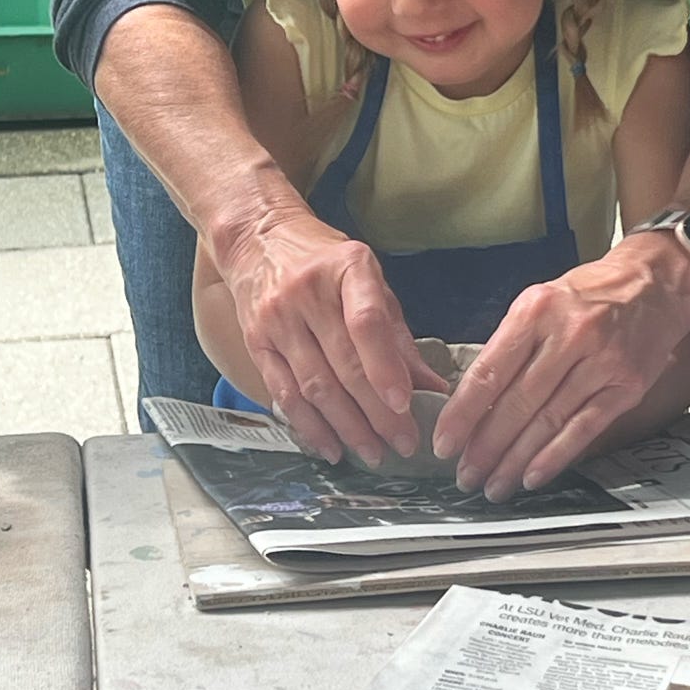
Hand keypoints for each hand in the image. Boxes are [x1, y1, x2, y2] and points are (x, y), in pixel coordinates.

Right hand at [219, 207, 445, 463]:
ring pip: (314, 386)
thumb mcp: (369, 280)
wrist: (257, 237)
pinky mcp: (256, 342)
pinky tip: (331, 446)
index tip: (406, 404)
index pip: (366, 322)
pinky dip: (309, 426)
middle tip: (402, 444)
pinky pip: (284, 393)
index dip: (386, 367)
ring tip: (373, 452)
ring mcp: (278, 319)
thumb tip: (434, 387)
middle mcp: (308, 293)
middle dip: (376, 412)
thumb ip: (398, 335)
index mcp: (347, 268)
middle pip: (343, 364)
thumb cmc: (324, 261)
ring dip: (346, 426)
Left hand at [431, 232, 689, 499]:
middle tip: (465, 473)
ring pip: (547, 421)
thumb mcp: (541, 301)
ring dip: (515, 460)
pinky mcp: (626, 387)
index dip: (463, 414)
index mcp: (537, 310)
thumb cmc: (592, 293)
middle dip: (485, 447)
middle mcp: (569, 335)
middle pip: (517, 403)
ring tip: (494, 483)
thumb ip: (511, 346)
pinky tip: (532, 475)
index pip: (489, 372)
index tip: (445, 442)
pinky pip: (583, 429)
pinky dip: (555, 457)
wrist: (656, 283)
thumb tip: (475, 401)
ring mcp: (601, 363)